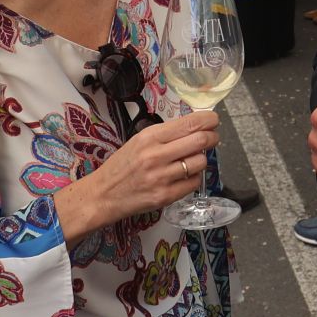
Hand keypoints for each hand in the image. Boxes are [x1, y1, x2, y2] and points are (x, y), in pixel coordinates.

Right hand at [56, 113, 218, 238]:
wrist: (103, 195)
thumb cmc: (122, 165)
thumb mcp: (139, 141)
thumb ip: (166, 134)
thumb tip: (197, 126)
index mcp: (149, 137)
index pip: (189, 124)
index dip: (208, 120)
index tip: (214, 120)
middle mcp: (156, 155)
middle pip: (200, 141)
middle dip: (212, 137)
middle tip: (213, 138)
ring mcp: (162, 177)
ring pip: (200, 162)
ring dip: (201, 159)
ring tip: (192, 159)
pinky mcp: (165, 196)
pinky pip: (193, 182)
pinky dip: (193, 177)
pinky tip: (183, 176)